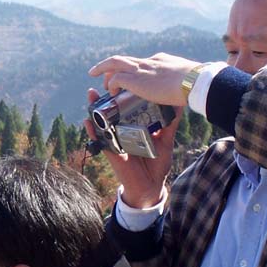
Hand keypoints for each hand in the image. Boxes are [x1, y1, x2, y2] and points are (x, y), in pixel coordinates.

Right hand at [83, 87, 179, 208]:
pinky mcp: (111, 151)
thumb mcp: (166, 140)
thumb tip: (178, 105)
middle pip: (112, 110)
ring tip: (91, 95)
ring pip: (102, 121)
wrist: (151, 185)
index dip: (124, 94)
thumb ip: (170, 124)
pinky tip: (88, 122)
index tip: (124, 80)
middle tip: (104, 82)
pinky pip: (98, 140)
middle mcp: (124, 130)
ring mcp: (116, 140)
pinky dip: (92, 131)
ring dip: (94, 109)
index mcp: (136, 126)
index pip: (128, 107)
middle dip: (106, 97)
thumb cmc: (157, 163)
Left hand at [89, 52, 197, 105]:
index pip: (141, 62)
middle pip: (123, 59)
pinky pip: (116, 79)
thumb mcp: (187, 78)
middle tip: (99, 71)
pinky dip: (111, 85)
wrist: (194, 81)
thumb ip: (180, 83)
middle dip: (109, 64)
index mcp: (160, 61)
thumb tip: (183, 92)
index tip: (131, 76)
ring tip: (98, 80)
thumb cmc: (196, 83)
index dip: (133, 69)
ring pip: (115, 63)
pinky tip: (110, 93)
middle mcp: (148, 62)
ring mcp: (141, 69)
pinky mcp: (136, 79)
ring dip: (104, 70)